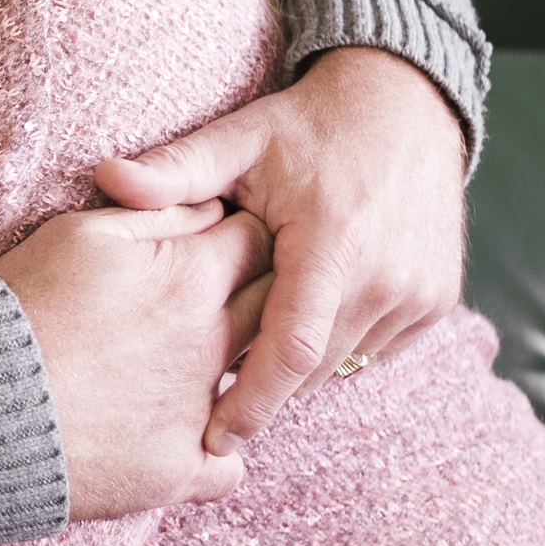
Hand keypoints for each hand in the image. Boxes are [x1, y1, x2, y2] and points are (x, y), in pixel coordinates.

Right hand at [0, 198, 273, 520]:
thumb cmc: (20, 307)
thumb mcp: (78, 234)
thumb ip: (154, 213)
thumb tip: (204, 208)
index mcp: (190, 278)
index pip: (258, 241)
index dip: (241, 239)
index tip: (216, 249)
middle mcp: (212, 344)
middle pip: (272, 312)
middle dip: (254, 302)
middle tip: (201, 308)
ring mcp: (201, 412)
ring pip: (255, 391)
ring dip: (234, 378)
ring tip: (171, 374)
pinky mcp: (179, 471)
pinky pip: (228, 467)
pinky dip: (209, 454)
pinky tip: (174, 439)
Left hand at [94, 47, 466, 457]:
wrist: (406, 106)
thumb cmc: (308, 127)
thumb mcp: (240, 139)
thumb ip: (176, 168)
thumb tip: (106, 179)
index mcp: (333, 241)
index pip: (290, 349)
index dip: (251, 401)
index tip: (214, 439)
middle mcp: (386, 275)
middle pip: (315, 369)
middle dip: (265, 388)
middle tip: (212, 396)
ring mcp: (420, 292)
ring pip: (345, 363)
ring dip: (301, 368)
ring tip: (255, 345)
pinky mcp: (437, 300)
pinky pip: (376, 348)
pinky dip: (338, 346)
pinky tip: (306, 317)